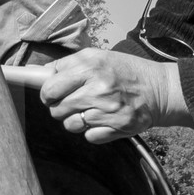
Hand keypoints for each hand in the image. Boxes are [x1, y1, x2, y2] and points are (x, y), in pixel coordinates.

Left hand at [38, 49, 190, 143]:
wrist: (160, 89)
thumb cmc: (124, 72)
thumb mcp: (98, 58)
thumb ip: (67, 65)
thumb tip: (34, 71)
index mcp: (90, 66)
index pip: (49, 88)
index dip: (48, 93)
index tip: (53, 94)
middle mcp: (98, 87)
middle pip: (56, 109)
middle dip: (61, 107)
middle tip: (76, 101)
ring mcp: (107, 109)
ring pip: (70, 125)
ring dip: (77, 120)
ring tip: (92, 110)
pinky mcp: (116, 127)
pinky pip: (89, 136)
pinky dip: (94, 131)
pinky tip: (105, 119)